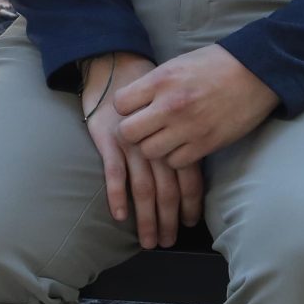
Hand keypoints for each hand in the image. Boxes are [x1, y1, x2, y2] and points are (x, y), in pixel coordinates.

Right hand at [78, 52, 202, 248]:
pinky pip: (114, 172)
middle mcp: (157, 141)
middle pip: (167, 190)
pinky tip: (121, 215)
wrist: (118, 61)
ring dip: (146, 219)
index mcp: (177, 136)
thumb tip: (195, 165)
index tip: (191, 225)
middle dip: (169, 221)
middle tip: (168, 242)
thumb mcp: (178, 108)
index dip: (190, 206)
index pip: (189, 179)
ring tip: (149, 241)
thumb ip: (186, 136)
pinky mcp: (108, 137)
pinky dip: (117, 195)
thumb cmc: (152, 88)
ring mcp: (132, 142)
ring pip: (143, 188)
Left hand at [114, 43, 281, 169]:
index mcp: (161, 80)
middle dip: (133, 132)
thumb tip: (134, 101)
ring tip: (165, 136)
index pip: (119, 104)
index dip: (124, 108)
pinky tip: (183, 144)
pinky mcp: (206, 144)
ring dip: (154, 147)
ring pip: (150, 152)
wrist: (255, 74)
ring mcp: (188, 128)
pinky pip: (176, 162)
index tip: (135, 107)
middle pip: (128, 133)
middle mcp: (170, 105)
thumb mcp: (177, 64)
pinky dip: (176, 157)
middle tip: (146, 127)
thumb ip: (154, 83)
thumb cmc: (215, 65)